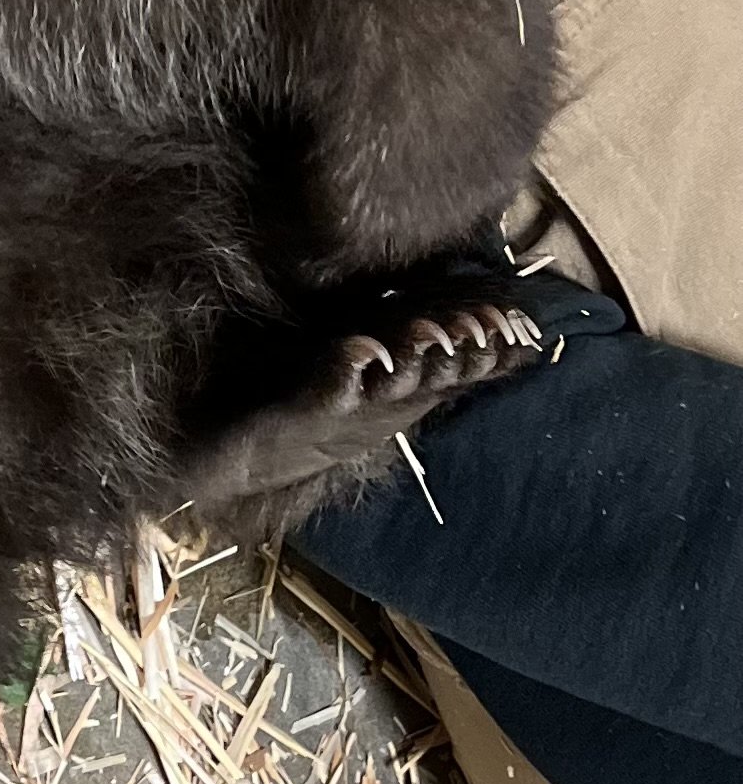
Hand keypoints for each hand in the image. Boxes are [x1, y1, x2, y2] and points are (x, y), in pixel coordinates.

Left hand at [184, 294, 542, 527]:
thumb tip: (486, 333)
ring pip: (393, 383)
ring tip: (429, 332)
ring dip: (413, 358)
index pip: (462, 369)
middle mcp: (391, 403)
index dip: (492, 350)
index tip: (523, 326)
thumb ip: (437, 364)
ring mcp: (354, 408)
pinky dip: (346, 368)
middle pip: (437, 376)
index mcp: (412, 395)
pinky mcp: (315, 408)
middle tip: (490, 324)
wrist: (260, 459)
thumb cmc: (332, 416)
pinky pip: (333, 386)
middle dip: (464, 351)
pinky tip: (359, 348)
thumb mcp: (393, 392)